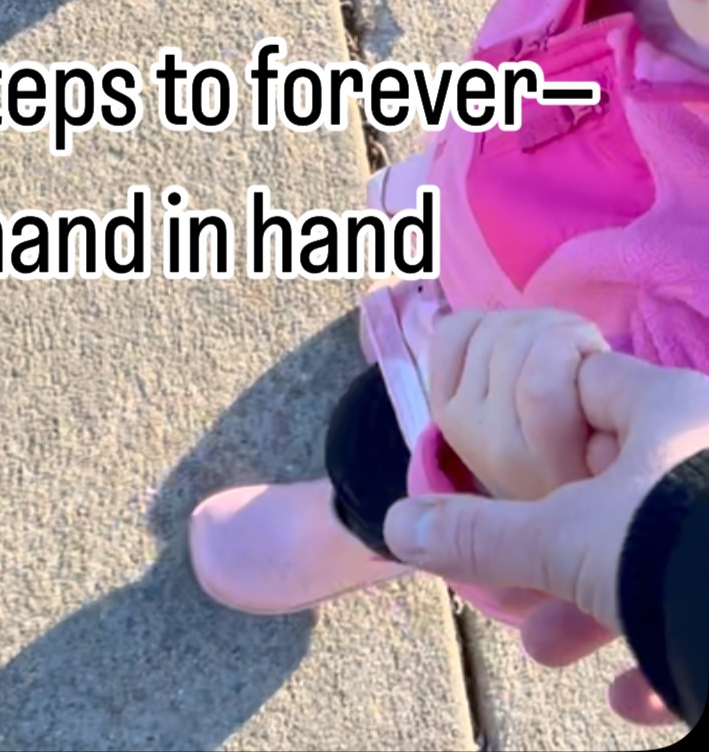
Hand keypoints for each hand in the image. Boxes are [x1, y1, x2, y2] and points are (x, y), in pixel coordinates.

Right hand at [385, 337, 708, 721]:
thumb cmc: (669, 546)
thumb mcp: (560, 539)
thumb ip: (484, 532)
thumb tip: (401, 524)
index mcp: (666, 410)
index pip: (587, 385)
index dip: (538, 421)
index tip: (504, 467)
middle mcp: (705, 452)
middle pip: (615, 488)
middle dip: (556, 546)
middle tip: (511, 584)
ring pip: (656, 557)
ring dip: (597, 607)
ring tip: (548, 649)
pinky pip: (701, 614)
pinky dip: (664, 654)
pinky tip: (633, 694)